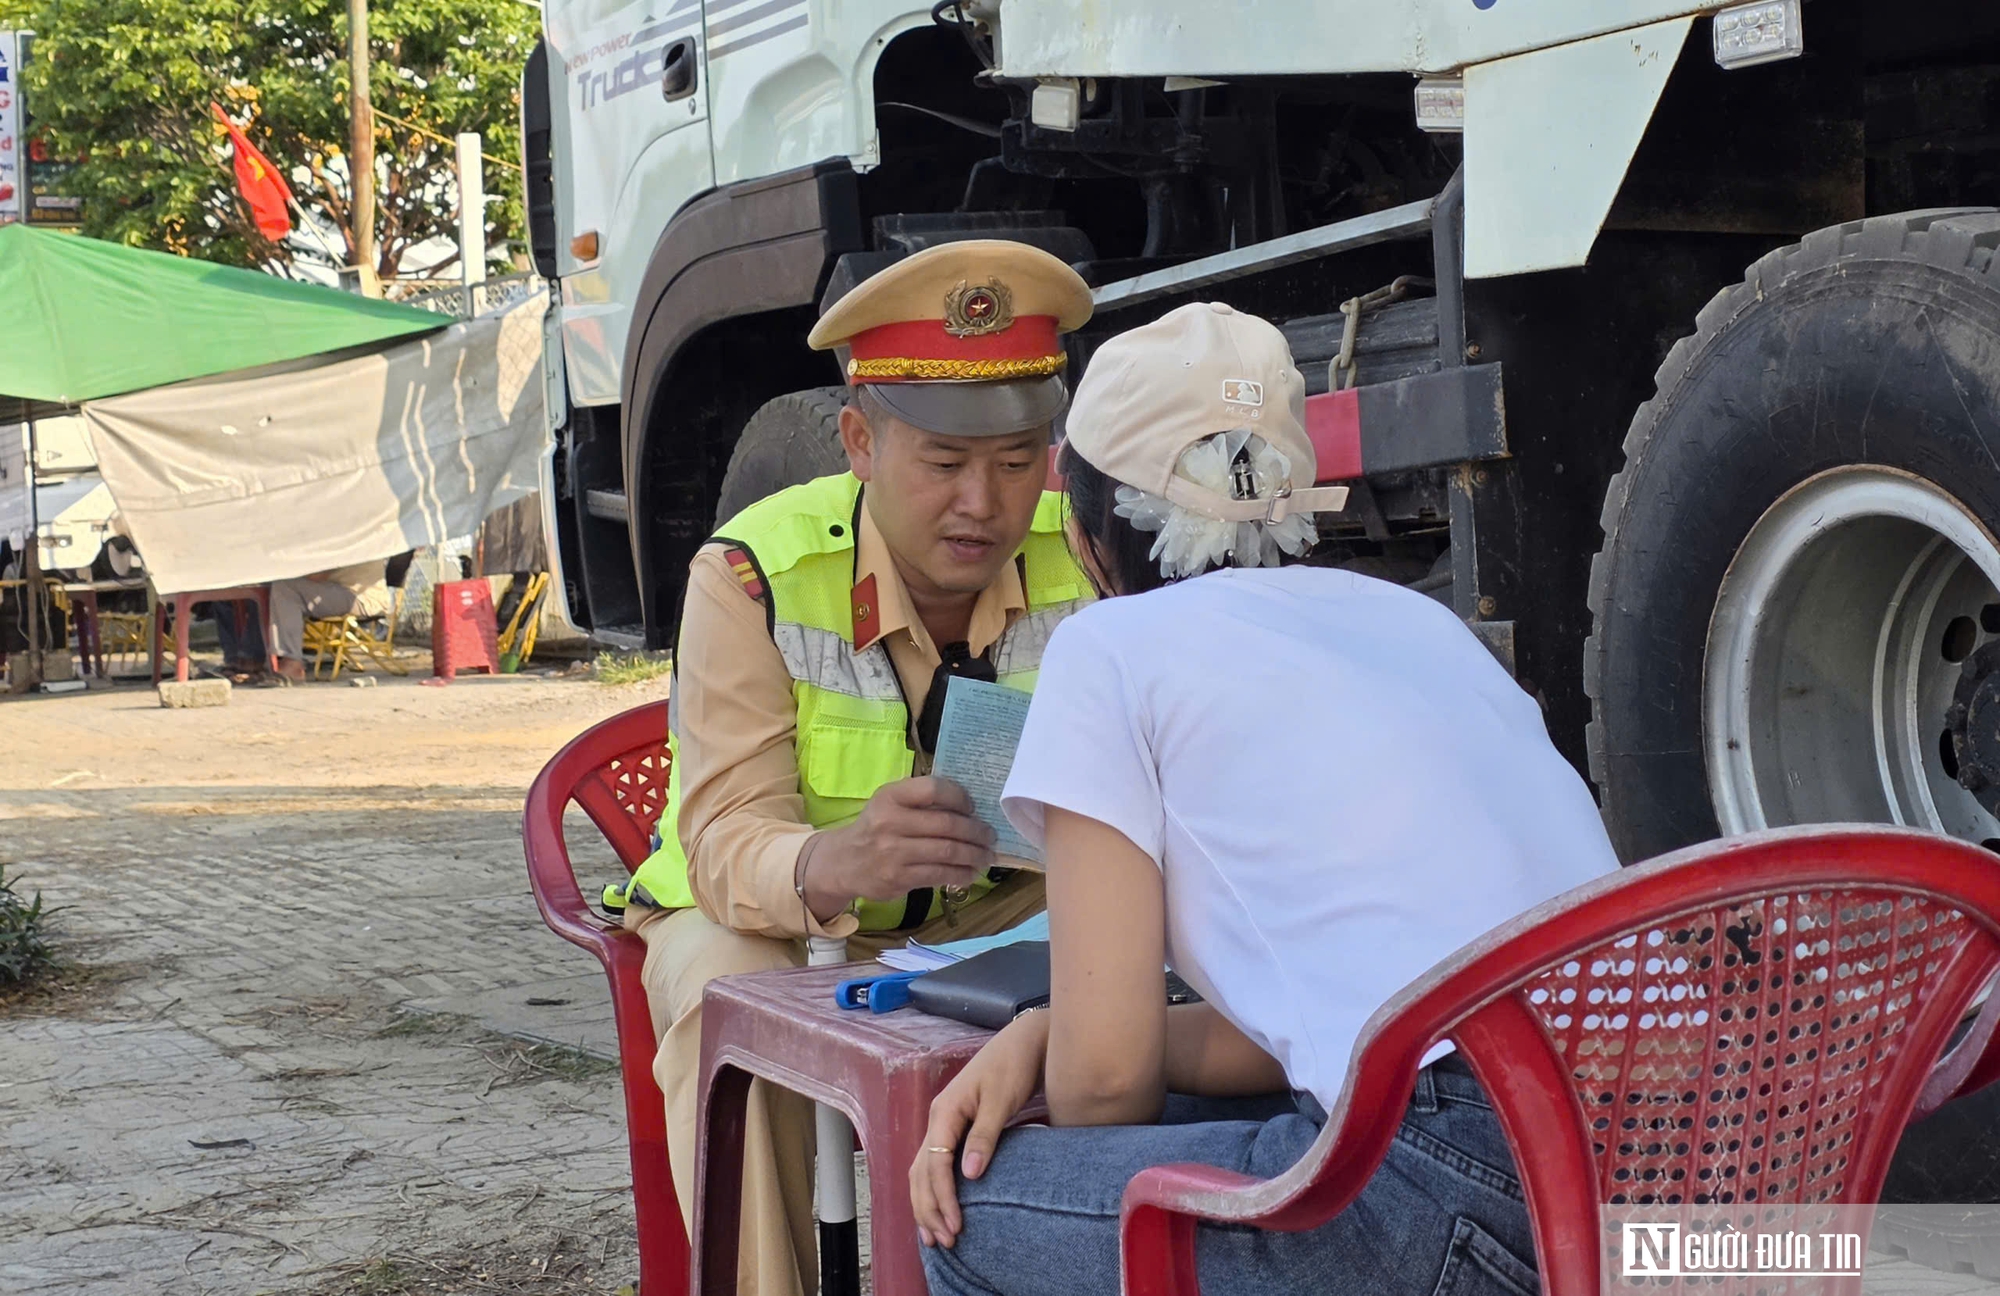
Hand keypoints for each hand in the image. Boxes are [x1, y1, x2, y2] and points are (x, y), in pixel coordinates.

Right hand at [801, 777, 994, 919]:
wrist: (843, 862)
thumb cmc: (876, 828)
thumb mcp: (890, 804)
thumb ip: (921, 802)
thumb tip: (970, 809)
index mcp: (891, 797)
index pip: (933, 789)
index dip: (960, 797)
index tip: (973, 807)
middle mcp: (890, 822)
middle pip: (947, 824)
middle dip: (976, 832)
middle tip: (990, 836)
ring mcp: (894, 852)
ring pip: (948, 852)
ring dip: (974, 855)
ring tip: (986, 855)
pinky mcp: (899, 878)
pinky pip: (940, 874)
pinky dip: (961, 874)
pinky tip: (970, 872)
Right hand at [909, 1009, 1048, 1248]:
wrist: (1025, 1041)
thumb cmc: (1014, 1065)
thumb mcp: (1002, 1099)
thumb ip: (984, 1135)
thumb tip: (970, 1174)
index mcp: (945, 1112)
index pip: (934, 1164)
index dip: (943, 1197)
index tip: (956, 1225)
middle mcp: (938, 1118)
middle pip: (921, 1172)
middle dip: (929, 1209)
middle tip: (946, 1241)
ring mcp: (943, 1123)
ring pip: (922, 1170)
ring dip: (927, 1203)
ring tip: (936, 1235)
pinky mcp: (955, 1127)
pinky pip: (934, 1164)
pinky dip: (933, 1189)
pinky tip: (940, 1207)